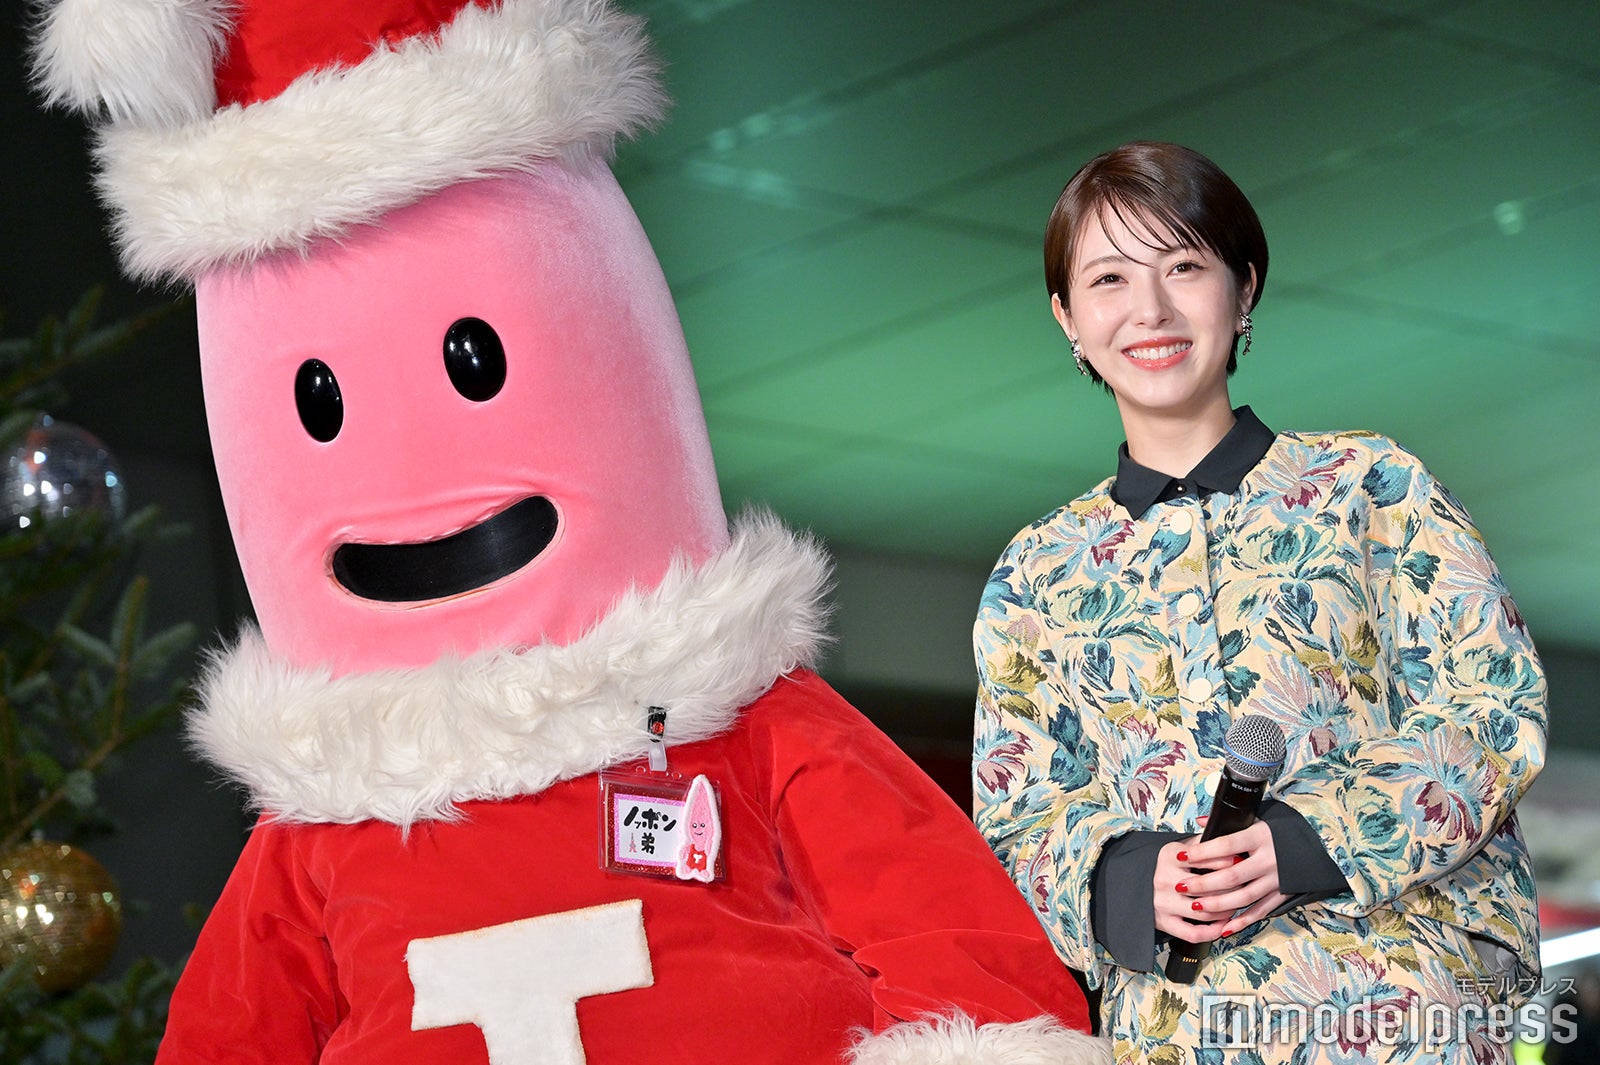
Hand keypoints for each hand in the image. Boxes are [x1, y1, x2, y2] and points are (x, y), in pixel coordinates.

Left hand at [1152, 820, 1289, 941]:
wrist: (1313, 845)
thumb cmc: (1277, 832)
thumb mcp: (1256, 820)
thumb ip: (1228, 823)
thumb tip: (1200, 822)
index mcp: (1259, 837)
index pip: (1225, 846)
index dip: (1201, 852)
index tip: (1181, 857)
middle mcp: (1268, 859)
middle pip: (1231, 875)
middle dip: (1204, 883)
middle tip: (1182, 886)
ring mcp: (1276, 879)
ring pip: (1244, 897)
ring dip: (1218, 904)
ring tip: (1196, 906)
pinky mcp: (1282, 894)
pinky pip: (1260, 911)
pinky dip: (1242, 921)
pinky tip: (1224, 927)